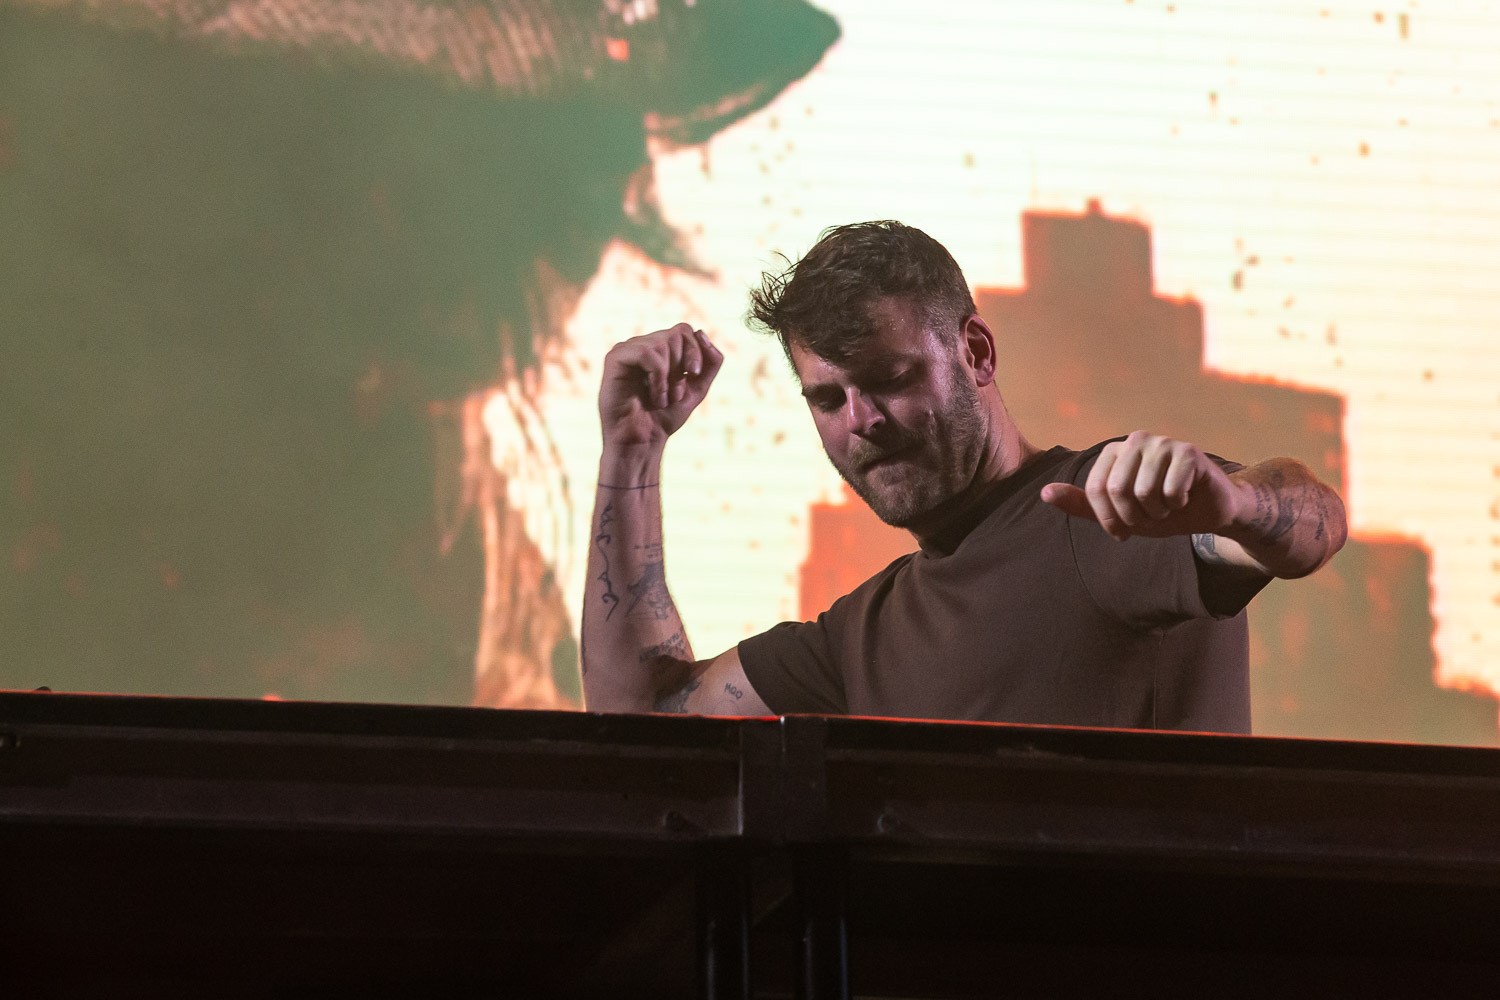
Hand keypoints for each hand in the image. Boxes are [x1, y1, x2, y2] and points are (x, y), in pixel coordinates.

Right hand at [598, 323, 723, 449]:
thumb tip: (703, 333)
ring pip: (663, 342)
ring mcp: (627, 350)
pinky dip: (658, 377)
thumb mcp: (697, 388)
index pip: (684, 330)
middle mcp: (642, 345)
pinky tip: (655, 397)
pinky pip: (647, 353)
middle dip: (683, 366)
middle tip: (675, 395)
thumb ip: (709, 363)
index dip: (695, 350)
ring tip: (663, 399)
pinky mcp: (615, 358)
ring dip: (671, 377)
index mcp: (659, 349)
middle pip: (677, 333)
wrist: (643, 441)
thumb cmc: (664, 418)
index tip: (695, 375)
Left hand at [1040, 431, 1248, 540]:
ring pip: (1144, 492)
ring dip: (1157, 512)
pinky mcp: (1188, 451)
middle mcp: (1135, 440)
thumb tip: (1044, 493)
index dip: (1108, 518)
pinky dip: (1177, 504)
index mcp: (1113, 452)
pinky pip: (1171, 490)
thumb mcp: (1117, 514)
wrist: (1208, 511)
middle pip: (1117, 490)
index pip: (1095, 489)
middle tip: (1150, 517)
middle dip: (1134, 516)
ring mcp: (1163, 443)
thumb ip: (1081, 505)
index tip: (1123, 530)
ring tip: (1167, 506)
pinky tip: (1185, 497)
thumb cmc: (1160, 510)